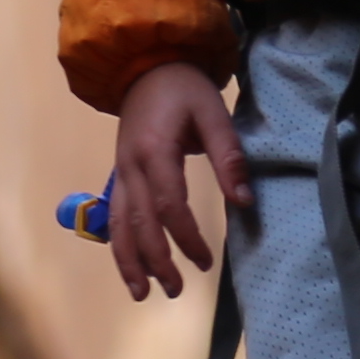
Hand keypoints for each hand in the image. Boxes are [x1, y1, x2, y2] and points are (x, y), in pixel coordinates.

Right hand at [101, 61, 247, 302]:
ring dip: (129, 260)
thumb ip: (228, 157)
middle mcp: (130, 166)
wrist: (145, 65)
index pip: (169, 205)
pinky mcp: (120, 174)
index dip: (186, 237)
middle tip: (176, 291)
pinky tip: (130, 267)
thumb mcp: (213, 112)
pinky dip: (120, 244)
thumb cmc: (184, 88)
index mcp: (155, 151)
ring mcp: (120, 171)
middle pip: (139, 223)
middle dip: (156, 260)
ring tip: (142, 293)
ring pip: (118, 224)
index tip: (206, 261)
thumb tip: (244, 202)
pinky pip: (115, 216)